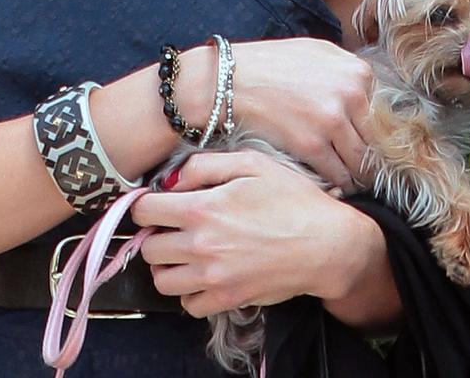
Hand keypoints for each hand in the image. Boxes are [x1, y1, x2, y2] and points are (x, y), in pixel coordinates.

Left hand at [132, 149, 348, 317]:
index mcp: (202, 208)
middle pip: (148, 248)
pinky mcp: (228, 300)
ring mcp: (213, 278)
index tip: (157, 202)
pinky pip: (188, 305)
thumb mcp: (251, 163)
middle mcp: (201, 246)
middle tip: (173, 225)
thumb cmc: (292, 198)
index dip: (146, 203)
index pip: (143, 211)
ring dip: (167, 265)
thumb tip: (170, 180)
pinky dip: (189, 291)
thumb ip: (203, 165)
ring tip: (185, 250)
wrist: (326, 243)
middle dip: (155, 234)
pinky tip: (204, 272)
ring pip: (162, 280)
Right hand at [231, 38, 372, 192]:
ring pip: (362, 162)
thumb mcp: (317, 51)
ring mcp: (332, 120)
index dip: (378, 133)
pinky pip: (339, 175)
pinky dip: (338, 183)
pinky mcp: (312, 144)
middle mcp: (351, 93)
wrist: (230, 80)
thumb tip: (369, 94)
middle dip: (372, 157)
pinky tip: (332, 183)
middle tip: (364, 168)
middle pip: (378, 140)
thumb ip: (348, 71)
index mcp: (358, 71)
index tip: (370, 145)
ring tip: (351, 180)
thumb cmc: (271, 65)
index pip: (385, 114)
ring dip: (357, 175)